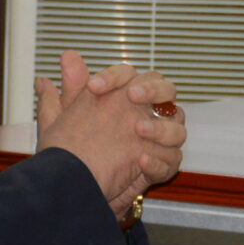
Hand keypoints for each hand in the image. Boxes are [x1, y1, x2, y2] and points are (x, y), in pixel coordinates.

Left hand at [35, 51, 185, 218]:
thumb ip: (71, 87)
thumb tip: (68, 55)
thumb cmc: (72, 150)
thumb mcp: (66, 118)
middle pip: (167, 91)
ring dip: (161, 127)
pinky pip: (172, 161)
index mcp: (125, 98)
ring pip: (177, 127)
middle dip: (153, 90)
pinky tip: (140, 160)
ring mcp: (157, 141)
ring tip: (138, 130)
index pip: (130, 75)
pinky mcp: (160, 167)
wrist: (75, 189)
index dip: (114, 77)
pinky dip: (158, 160)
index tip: (94, 87)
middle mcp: (146, 114)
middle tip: (132, 96)